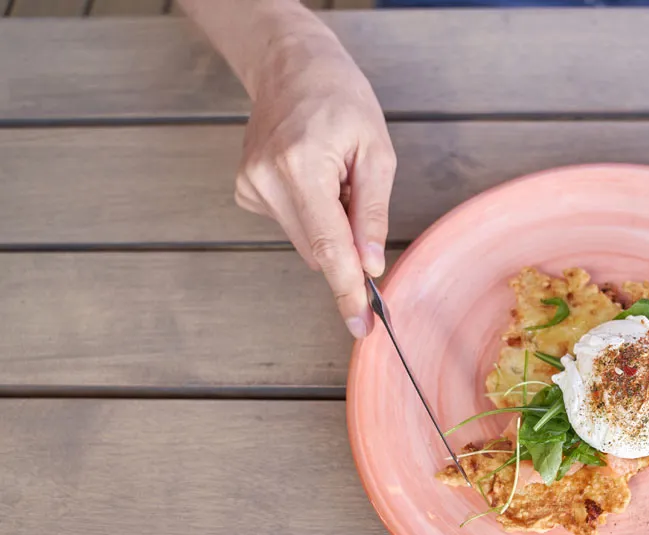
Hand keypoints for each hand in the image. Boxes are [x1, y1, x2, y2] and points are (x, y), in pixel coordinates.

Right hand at [235, 33, 395, 337]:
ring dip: (329, 225)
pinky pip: (291, 224)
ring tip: (334, 177)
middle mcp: (266, 180)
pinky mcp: (245, 190)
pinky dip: (310, 213)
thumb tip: (370, 265)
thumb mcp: (376, 152)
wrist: (291, 67)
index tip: (359, 324)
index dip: (346, 290)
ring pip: (305, 242)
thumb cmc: (341, 101)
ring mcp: (250, 186)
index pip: (328, 247)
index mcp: (301, 168)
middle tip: (359, 200)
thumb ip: (372, 212)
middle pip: (316, 251)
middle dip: (347, 247)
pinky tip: (312, 176)